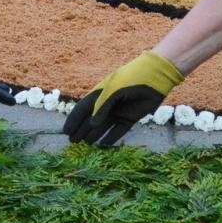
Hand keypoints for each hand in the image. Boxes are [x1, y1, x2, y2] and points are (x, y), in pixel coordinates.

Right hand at [63, 50, 183, 146]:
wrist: (155, 77)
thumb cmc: (131, 78)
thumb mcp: (113, 89)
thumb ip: (101, 107)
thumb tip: (91, 124)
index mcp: (99, 94)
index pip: (83, 109)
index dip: (74, 120)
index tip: (66, 131)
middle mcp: (107, 104)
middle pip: (91, 120)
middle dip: (81, 130)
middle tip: (73, 143)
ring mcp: (118, 112)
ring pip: (103, 127)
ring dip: (93, 135)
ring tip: (85, 145)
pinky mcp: (130, 118)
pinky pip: (118, 131)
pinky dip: (111, 138)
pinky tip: (103, 145)